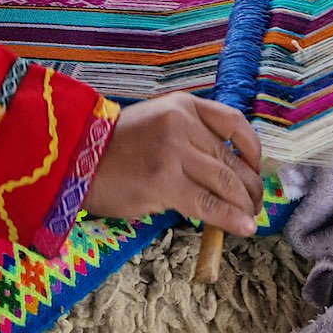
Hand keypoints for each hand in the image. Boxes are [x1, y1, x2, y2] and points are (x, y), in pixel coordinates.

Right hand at [82, 94, 262, 236]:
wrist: (76, 157)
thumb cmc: (117, 146)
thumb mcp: (159, 123)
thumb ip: (192, 138)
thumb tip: (227, 172)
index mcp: (184, 105)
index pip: (235, 124)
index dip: (253, 151)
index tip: (256, 170)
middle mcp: (182, 123)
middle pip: (232, 158)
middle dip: (250, 186)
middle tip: (255, 204)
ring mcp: (173, 152)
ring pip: (225, 182)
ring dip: (244, 205)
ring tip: (250, 219)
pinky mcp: (164, 182)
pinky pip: (207, 203)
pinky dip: (230, 218)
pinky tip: (242, 228)